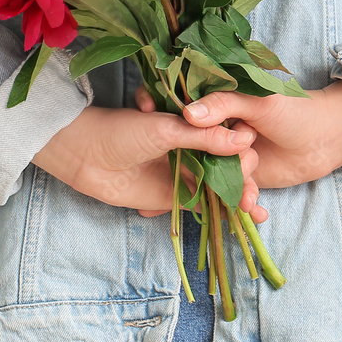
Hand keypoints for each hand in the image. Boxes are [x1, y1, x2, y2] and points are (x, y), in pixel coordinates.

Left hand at [31, 105, 267, 219]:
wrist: (84, 154)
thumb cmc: (121, 131)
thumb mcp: (164, 129)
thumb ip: (203, 137)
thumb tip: (244, 141)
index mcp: (193, 121)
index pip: (228, 134)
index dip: (243, 147)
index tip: (249, 158)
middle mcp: (194, 145)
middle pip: (229, 162)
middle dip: (244, 176)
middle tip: (248, 190)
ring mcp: (186, 170)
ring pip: (221, 185)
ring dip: (241, 197)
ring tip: (257, 211)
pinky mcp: (176, 194)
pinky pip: (205, 203)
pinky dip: (225, 211)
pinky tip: (246, 219)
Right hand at [137, 81, 341, 211]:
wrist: (329, 138)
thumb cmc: (296, 110)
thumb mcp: (260, 101)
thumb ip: (225, 104)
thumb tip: (187, 114)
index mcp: (219, 103)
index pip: (182, 114)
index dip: (160, 125)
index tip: (140, 136)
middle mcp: (218, 129)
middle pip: (187, 151)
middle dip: (167, 174)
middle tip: (142, 198)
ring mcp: (228, 154)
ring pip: (205, 175)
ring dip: (195, 194)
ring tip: (170, 213)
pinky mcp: (243, 176)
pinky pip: (227, 192)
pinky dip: (221, 205)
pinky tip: (206, 217)